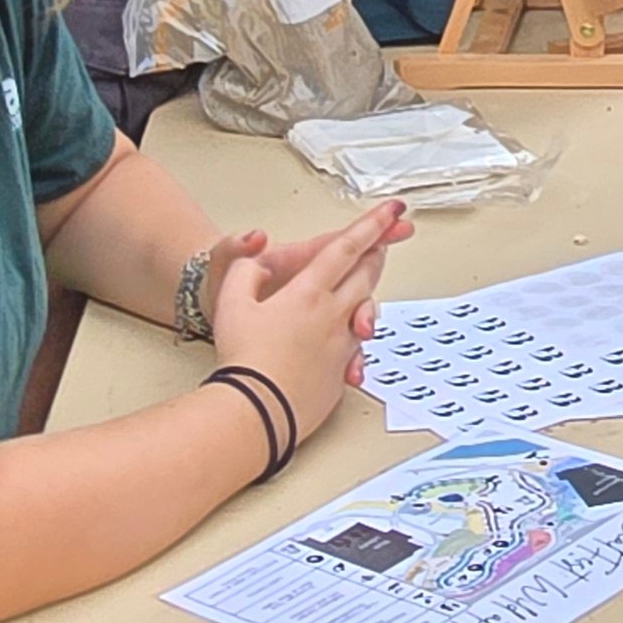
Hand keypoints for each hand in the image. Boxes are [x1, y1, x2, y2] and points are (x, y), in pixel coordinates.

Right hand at [208, 200, 407, 445]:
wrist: (257, 412)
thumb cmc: (243, 358)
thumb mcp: (230, 302)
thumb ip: (245, 270)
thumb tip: (258, 259)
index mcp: (308, 293)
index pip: (346, 249)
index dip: (372, 226)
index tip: (392, 211)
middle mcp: (333, 316)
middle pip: (366, 276)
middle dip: (377, 252)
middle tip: (385, 238)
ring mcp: (342, 347)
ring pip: (366, 310)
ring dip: (368, 291)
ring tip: (365, 281)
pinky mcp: (340, 374)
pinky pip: (357, 346)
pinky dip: (357, 333)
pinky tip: (354, 332)